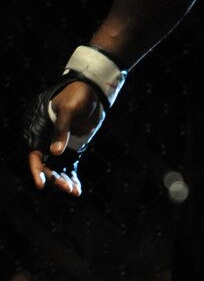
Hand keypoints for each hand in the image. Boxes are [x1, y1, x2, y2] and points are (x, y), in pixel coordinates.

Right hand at [25, 79, 104, 195]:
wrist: (92, 90)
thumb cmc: (77, 95)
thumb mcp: (69, 110)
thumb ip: (61, 130)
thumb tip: (55, 152)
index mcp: (38, 129)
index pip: (35, 154)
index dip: (37, 170)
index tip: (41, 184)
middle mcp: (46, 140)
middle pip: (46, 164)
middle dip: (55, 178)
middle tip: (67, 188)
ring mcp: (59, 145)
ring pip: (57, 168)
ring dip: (64, 180)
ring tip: (74, 191)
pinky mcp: (71, 148)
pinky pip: (69, 166)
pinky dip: (72, 177)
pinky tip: (77, 188)